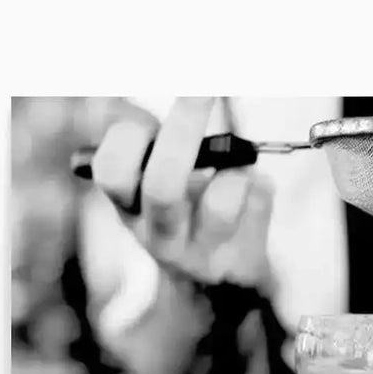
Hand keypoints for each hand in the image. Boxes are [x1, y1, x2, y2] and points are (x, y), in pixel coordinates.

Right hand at [90, 97, 272, 286]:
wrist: (217, 287)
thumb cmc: (184, 215)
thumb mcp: (154, 183)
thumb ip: (152, 141)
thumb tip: (180, 87)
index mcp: (128, 207)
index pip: (112, 168)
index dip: (129, 131)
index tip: (154, 102)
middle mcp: (159, 234)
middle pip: (164, 183)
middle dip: (186, 126)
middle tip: (205, 86)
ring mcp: (202, 254)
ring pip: (221, 200)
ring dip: (235, 169)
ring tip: (235, 169)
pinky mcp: (242, 261)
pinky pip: (257, 201)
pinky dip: (259, 183)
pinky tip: (253, 193)